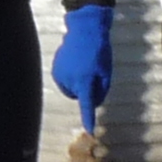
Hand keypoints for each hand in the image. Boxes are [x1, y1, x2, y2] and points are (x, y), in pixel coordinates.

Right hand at [50, 3, 113, 125]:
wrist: (85, 30)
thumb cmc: (99, 51)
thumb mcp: (106, 72)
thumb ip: (101, 90)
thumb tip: (94, 101)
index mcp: (84, 81)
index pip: (86, 105)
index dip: (88, 119)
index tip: (90, 131)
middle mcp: (69, 80)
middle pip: (78, 96)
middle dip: (85, 91)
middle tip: (94, 76)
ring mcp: (60, 74)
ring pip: (70, 89)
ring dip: (77, 84)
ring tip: (84, 66)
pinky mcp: (55, 68)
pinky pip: (64, 80)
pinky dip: (70, 76)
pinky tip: (76, 63)